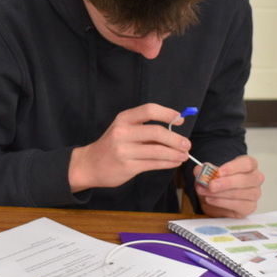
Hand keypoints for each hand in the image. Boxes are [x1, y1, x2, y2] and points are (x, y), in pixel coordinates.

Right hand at [68, 104, 192, 191]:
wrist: (89, 165)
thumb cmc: (111, 146)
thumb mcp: (123, 130)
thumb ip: (144, 129)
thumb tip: (174, 131)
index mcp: (123, 119)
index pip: (149, 110)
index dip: (167, 113)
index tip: (180, 119)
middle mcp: (122, 132)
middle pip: (157, 132)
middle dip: (176, 139)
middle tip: (187, 144)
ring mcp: (124, 150)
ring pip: (157, 151)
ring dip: (175, 154)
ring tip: (184, 155)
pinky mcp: (127, 167)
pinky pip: (153, 164)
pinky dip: (168, 163)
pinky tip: (174, 162)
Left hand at [194, 154, 263, 217]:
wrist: (216, 198)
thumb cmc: (218, 182)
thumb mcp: (209, 174)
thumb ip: (204, 171)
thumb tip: (199, 169)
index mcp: (249, 165)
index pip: (247, 163)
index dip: (233, 167)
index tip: (219, 172)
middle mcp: (255, 178)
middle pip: (246, 179)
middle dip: (226, 183)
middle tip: (211, 185)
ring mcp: (254, 193)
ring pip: (241, 193)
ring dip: (220, 194)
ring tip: (206, 192)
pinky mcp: (249, 207)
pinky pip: (238, 205)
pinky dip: (222, 202)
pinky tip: (211, 200)